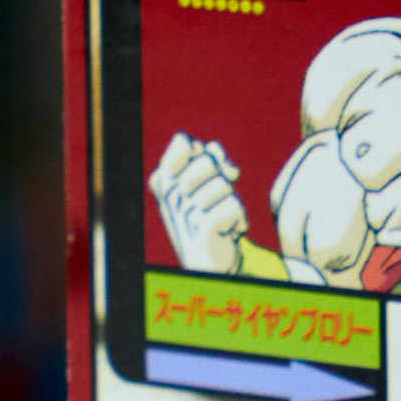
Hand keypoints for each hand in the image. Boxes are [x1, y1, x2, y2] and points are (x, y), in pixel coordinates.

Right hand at [150, 131, 247, 274]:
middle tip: (216, 200)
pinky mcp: (201, 230)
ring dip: (231, 201)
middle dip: (222, 178)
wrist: (213, 258)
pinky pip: (233, 206)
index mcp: (162, 179)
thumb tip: (229, 169)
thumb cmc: (210, 211)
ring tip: (221, 218)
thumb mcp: (206, 179)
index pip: (183, 141)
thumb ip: (211, 157)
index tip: (210, 173)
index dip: (206, 153)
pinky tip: (229, 231)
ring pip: (223, 185)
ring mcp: (182, 212)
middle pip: (207, 160)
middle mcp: (167, 195)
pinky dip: (239, 218)